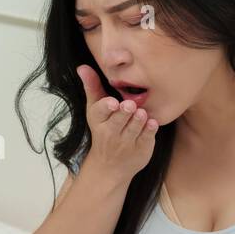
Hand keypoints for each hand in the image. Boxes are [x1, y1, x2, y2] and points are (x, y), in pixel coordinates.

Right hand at [77, 64, 157, 178]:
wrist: (110, 166)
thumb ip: (92, 87)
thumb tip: (82, 67)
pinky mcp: (141, 149)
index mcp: (98, 120)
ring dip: (138, 120)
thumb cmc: (103, 130)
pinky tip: (152, 123)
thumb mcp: (95, 110)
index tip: (112, 103)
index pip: (100, 112)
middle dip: (124, 113)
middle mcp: (111, 133)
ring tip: (141, 114)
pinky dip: (150, 131)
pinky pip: (146, 138)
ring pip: (133, 129)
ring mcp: (126, 143)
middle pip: (118, 120)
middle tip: (130, 105)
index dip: (106, 107)